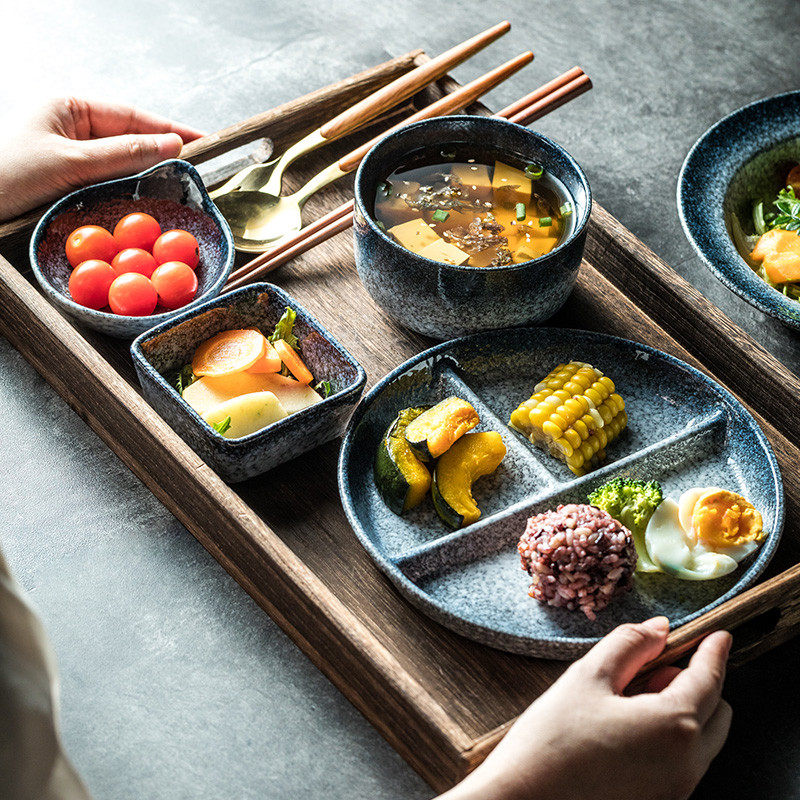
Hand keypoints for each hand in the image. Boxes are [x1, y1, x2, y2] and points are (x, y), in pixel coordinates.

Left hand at [0, 97, 203, 220]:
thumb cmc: (7, 176)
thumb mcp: (71, 164)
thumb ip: (124, 154)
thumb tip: (173, 146)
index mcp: (69, 107)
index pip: (132, 115)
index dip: (170, 129)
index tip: (205, 141)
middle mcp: (71, 126)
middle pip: (130, 137)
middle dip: (163, 152)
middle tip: (200, 169)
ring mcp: (70, 154)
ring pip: (121, 162)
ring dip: (147, 174)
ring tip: (181, 184)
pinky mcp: (68, 180)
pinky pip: (108, 180)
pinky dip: (129, 189)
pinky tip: (147, 199)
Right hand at [440, 617, 731, 799]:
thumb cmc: (552, 742)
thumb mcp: (587, 678)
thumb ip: (629, 645)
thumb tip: (658, 628)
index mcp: (674, 726)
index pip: (709, 679)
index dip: (714, 651)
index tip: (718, 636)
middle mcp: (686, 765)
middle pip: (716, 713)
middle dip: (696, 684)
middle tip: (654, 667)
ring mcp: (675, 791)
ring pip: (700, 740)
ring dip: (681, 711)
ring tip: (628, 699)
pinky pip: (681, 763)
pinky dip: (668, 738)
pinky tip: (623, 729)